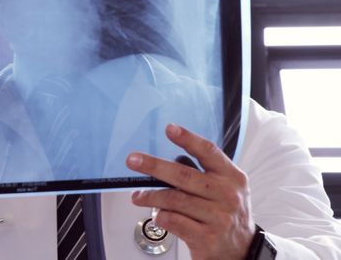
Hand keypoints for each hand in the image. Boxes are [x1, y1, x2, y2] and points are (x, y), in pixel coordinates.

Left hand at [126, 123, 254, 259]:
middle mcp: (227, 195)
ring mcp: (218, 217)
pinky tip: (158, 214)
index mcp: (232, 177)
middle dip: (154, 166)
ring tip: (137, 196)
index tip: (170, 129)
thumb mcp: (224, 189)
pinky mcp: (207, 238)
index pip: (209, 152)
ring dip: (150, 196)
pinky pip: (174, 221)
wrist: (242, 250)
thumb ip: (201, 174)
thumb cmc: (226, 214)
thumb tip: (163, 163)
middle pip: (184, 175)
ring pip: (175, 199)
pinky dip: (161, 216)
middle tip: (133, 161)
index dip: (188, 139)